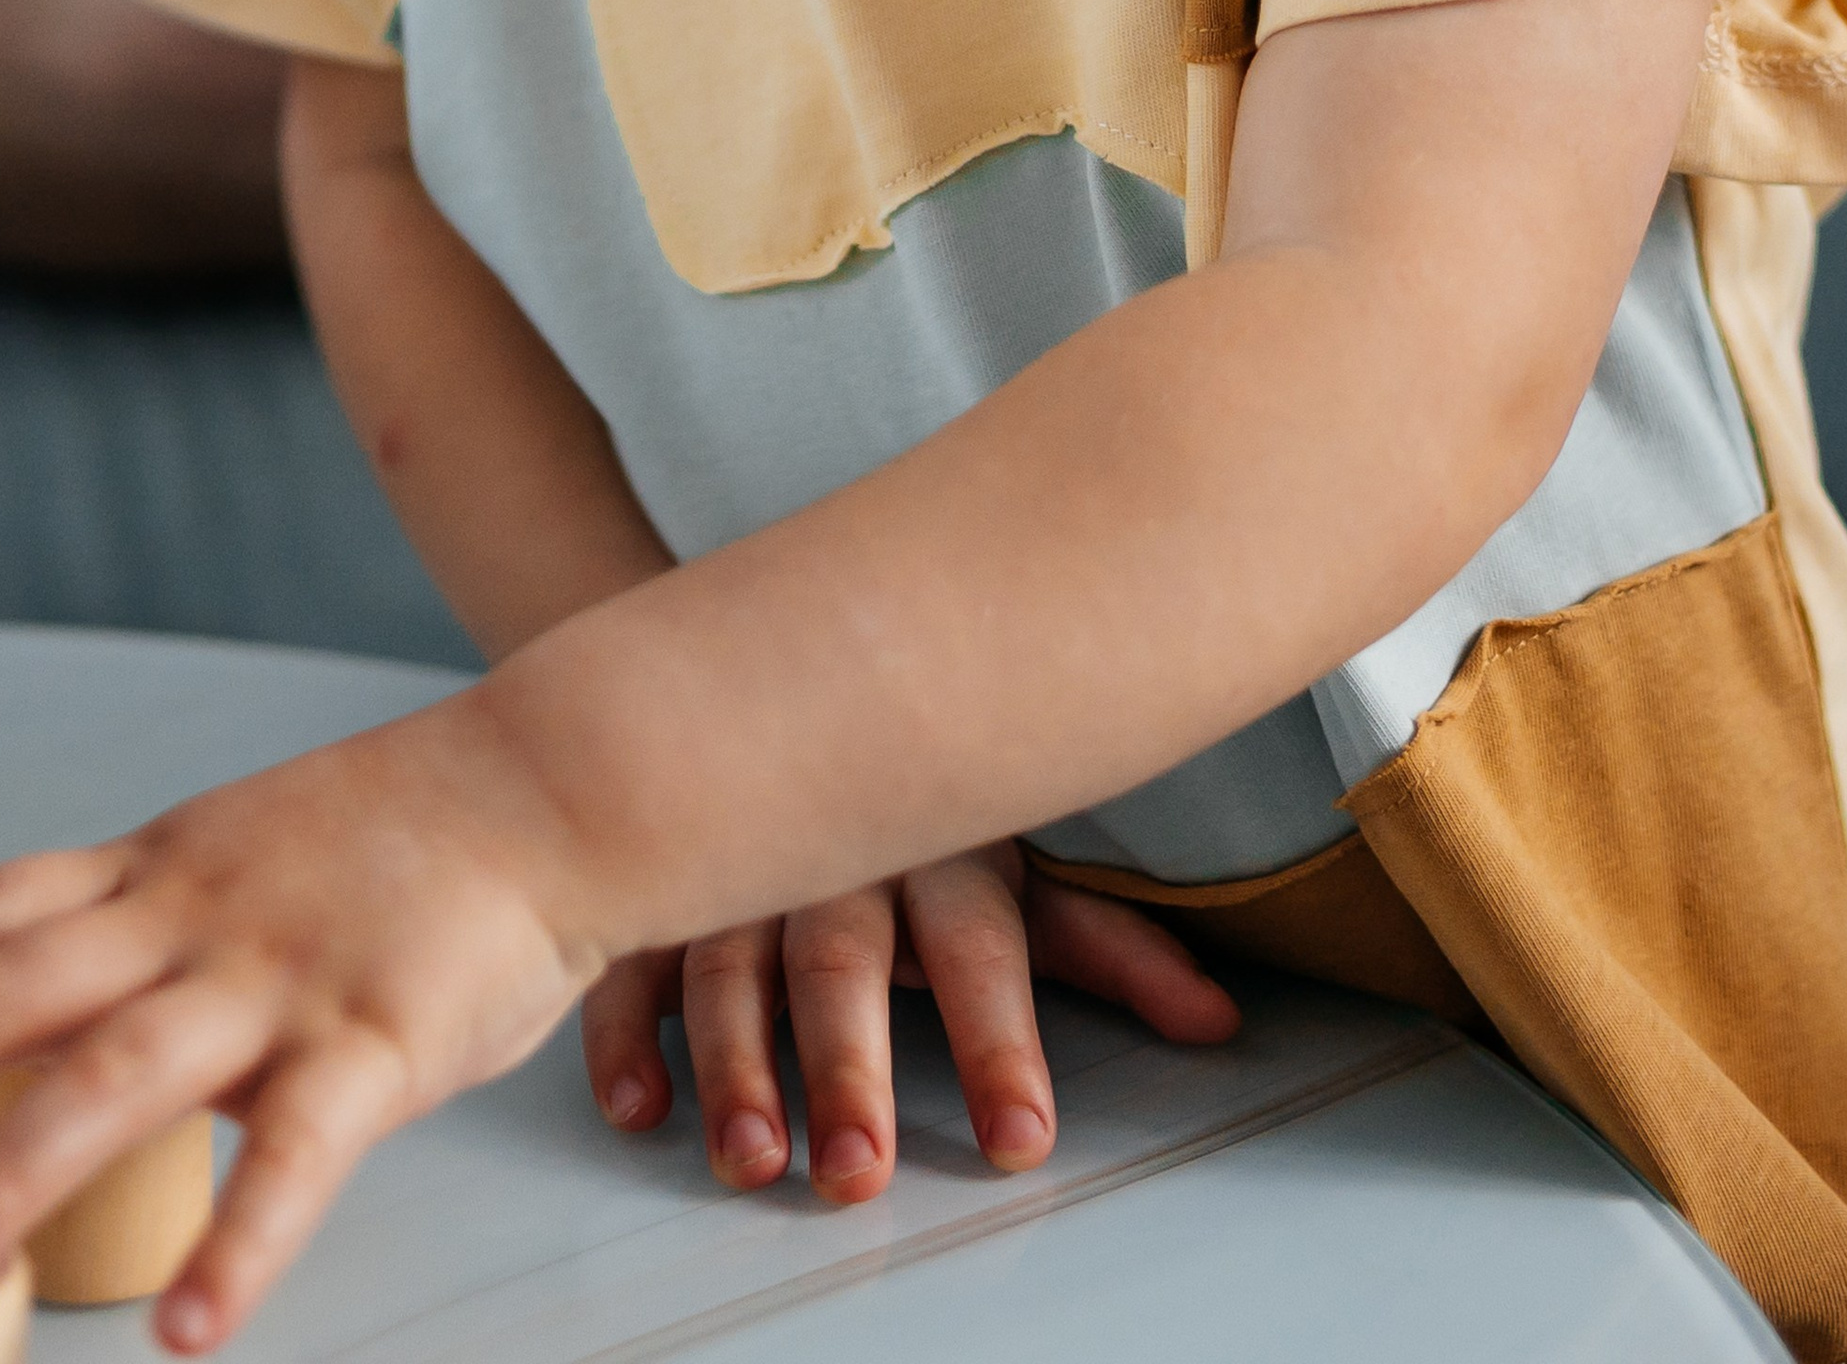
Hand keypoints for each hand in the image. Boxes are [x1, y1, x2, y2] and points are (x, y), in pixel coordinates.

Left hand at [0, 704, 599, 1353]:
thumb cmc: (409, 832)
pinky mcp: (372, 1042)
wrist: (549, 785)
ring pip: (115, 1072)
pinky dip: (238, 1246)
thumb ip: (159, 915)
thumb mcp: (249, 842)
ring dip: (12, 1171)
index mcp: (162, 867)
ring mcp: (278, 979)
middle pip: (7, 991)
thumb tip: (62, 999)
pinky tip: (190, 1331)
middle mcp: (195, 917)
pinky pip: (294, 1159)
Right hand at [579, 841, 1238, 1205]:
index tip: (1021, 1139)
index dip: (1001, 1042)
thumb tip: (1221, 1024)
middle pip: (841, 959)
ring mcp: (742, 859)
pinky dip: (625, 1026)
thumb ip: (1109, 950)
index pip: (980, 946)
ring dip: (735, 1064)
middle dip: (848, 1068)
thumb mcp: (1023, 866)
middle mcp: (840, 851)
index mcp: (940, 846)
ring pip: (730, 957)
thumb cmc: (923, 799)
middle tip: (858, 1176)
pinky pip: (632, 946)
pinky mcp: (663, 878)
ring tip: (751, 1161)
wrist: (780, 671)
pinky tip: (638, 1103)